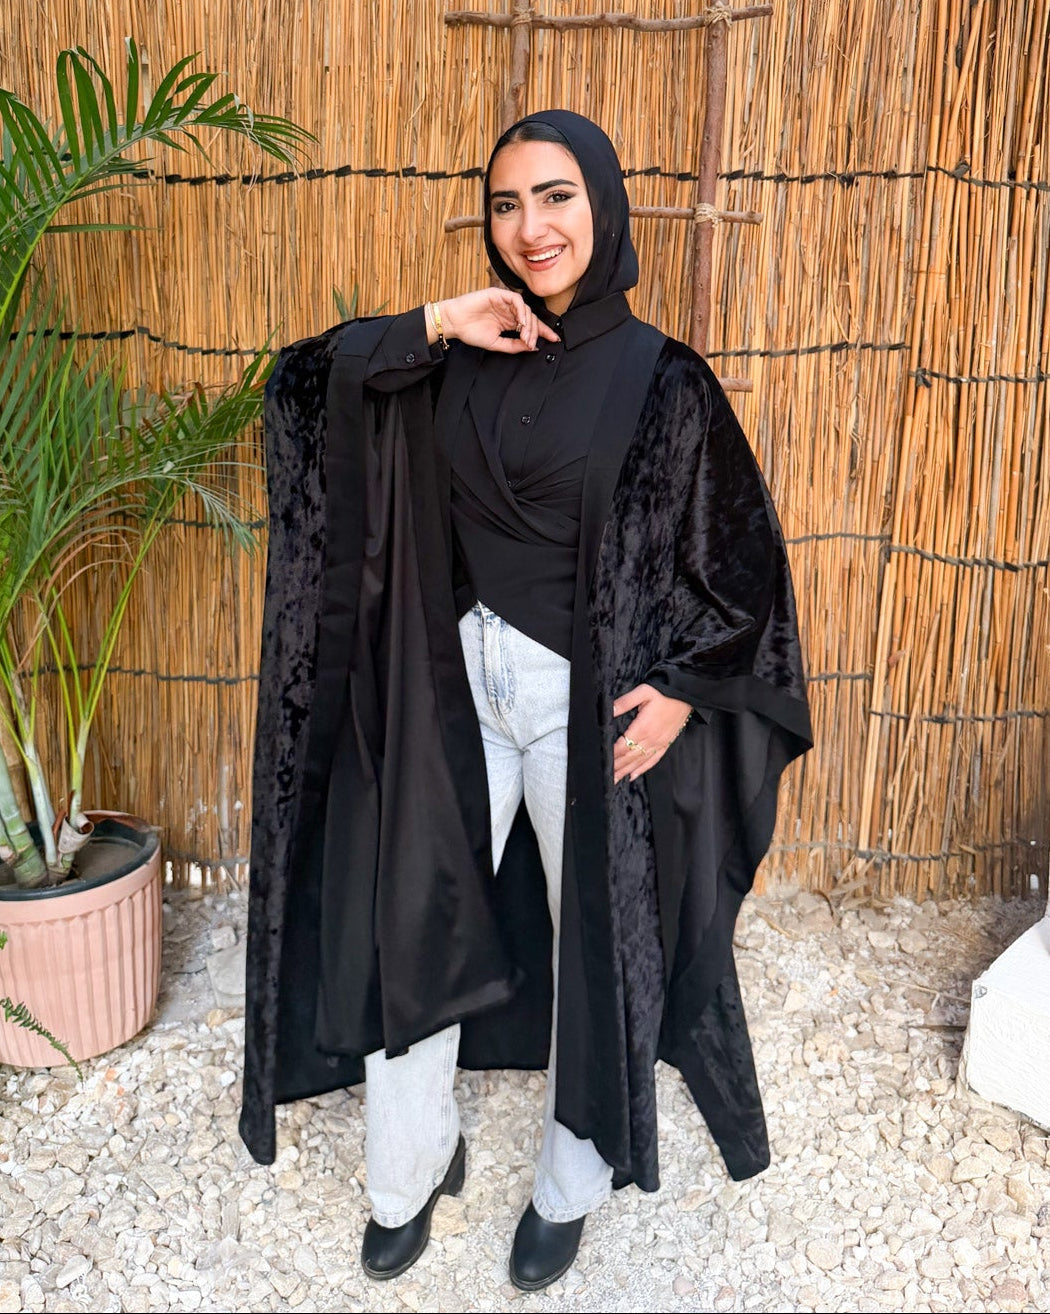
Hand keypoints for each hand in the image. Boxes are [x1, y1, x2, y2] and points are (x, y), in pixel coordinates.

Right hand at [435, 289, 560, 353]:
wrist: (454, 323)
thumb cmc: (470, 332)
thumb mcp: (496, 344)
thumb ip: (514, 346)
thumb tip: (532, 347)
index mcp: (509, 322)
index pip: (531, 325)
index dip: (543, 331)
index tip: (555, 339)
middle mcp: (509, 311)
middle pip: (531, 318)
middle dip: (536, 331)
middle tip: (531, 343)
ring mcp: (504, 302)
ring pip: (526, 309)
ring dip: (529, 324)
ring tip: (525, 336)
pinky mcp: (498, 294)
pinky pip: (516, 300)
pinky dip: (521, 311)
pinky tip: (520, 323)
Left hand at [612, 684, 692, 783]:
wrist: (687, 695)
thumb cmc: (666, 693)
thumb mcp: (643, 692)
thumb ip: (625, 702)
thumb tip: (610, 709)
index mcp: (643, 727)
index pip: (623, 746)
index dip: (612, 755)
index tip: (603, 761)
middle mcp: (651, 739)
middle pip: (630, 757)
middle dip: (617, 768)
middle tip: (607, 778)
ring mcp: (659, 743)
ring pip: (640, 762)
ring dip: (627, 771)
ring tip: (616, 780)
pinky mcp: (666, 743)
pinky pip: (653, 760)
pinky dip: (643, 769)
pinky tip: (634, 775)